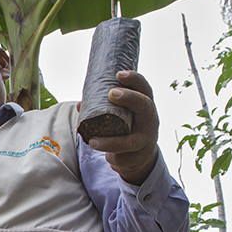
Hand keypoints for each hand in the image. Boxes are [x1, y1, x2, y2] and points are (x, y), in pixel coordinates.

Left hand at [86, 70, 159, 185]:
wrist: (140, 154)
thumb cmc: (125, 128)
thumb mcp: (119, 116)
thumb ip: (102, 109)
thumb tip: (81, 105)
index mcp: (144, 106)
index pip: (144, 88)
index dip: (134, 79)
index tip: (119, 74)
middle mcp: (150, 119)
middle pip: (144, 106)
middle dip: (129, 98)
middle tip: (112, 94)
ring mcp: (147, 139)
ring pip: (131, 140)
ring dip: (111, 142)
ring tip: (93, 142)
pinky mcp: (141, 156)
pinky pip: (125, 158)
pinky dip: (114, 157)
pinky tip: (108, 157)